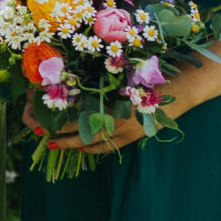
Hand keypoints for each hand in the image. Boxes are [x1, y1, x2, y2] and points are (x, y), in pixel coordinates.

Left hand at [25, 79, 187, 155]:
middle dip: (59, 132)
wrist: (181, 88)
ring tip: (53, 143)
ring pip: (92, 142)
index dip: (57, 117)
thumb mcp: (121, 72)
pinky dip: (92, 149)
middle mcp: (117, 120)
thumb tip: (68, 77)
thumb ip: (98, 79)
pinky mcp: (135, 136)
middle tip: (39, 130)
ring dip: (72, 143)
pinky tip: (80, 149)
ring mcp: (127, 131)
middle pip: (80, 130)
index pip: (75, 114)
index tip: (38, 113)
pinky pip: (109, 147)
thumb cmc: (150, 73)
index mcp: (110, 103)